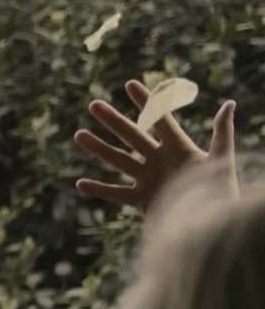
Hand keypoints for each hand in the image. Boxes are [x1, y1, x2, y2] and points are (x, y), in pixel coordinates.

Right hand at [76, 79, 237, 209]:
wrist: (209, 224)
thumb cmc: (220, 193)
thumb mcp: (223, 160)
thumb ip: (223, 132)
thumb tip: (229, 104)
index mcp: (179, 148)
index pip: (160, 119)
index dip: (146, 101)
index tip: (129, 84)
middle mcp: (160, 161)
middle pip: (132, 136)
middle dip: (113, 120)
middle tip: (94, 105)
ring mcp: (149, 180)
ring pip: (118, 160)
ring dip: (98, 148)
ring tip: (79, 135)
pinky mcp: (142, 201)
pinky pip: (116, 194)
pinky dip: (99, 190)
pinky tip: (80, 183)